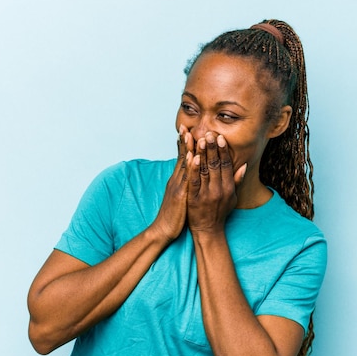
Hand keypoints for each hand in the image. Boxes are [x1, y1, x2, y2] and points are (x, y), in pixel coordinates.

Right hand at [150, 125, 194, 242]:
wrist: (163, 230)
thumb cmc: (174, 215)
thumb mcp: (180, 196)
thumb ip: (184, 185)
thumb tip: (187, 178)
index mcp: (177, 180)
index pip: (182, 159)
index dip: (184, 145)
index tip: (186, 131)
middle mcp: (176, 180)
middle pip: (182, 157)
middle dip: (184, 141)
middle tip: (186, 125)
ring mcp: (177, 186)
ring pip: (183, 164)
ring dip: (187, 149)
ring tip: (190, 134)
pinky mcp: (180, 195)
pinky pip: (187, 178)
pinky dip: (190, 166)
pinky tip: (194, 156)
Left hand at [186, 132, 246, 233]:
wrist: (208, 230)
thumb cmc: (220, 212)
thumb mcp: (232, 197)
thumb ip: (237, 181)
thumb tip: (244, 165)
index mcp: (228, 188)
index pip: (226, 165)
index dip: (223, 151)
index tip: (220, 137)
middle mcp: (219, 190)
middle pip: (215, 165)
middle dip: (212, 148)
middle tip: (210, 133)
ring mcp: (206, 194)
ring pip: (204, 170)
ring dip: (202, 153)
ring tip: (201, 139)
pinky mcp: (194, 198)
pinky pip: (193, 180)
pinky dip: (193, 168)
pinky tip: (191, 156)